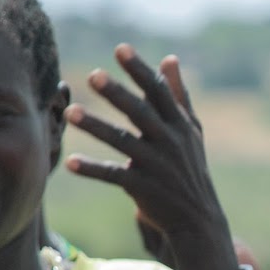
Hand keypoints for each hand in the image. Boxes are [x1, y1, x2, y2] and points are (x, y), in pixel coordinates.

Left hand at [65, 46, 228, 243]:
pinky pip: (115, 176)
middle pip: (140, 113)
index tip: (120, 49)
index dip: (139, 70)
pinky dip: (93, 170)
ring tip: (71, 112)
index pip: (158, 92)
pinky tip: (70, 162)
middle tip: (93, 75)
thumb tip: (169, 59)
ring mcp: (156, 165)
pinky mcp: (143, 188)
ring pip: (123, 142)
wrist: (198, 219)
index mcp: (179, 125)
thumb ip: (178, 95)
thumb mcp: (190, 130)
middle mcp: (169, 142)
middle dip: (118, 94)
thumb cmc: (189, 168)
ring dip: (97, 127)